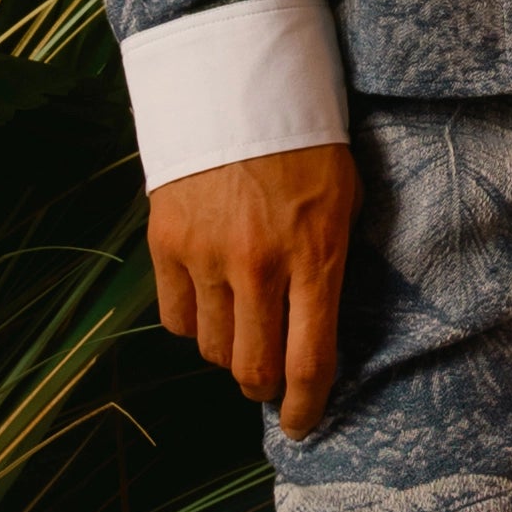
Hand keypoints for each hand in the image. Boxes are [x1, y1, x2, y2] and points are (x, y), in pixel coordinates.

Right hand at [148, 143, 357, 443]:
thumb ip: (333, 266)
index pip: (309, 363)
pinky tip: (210, 304)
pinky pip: (176, 319)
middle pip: (253, 369)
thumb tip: (322, 330)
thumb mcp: (346, 201)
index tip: (303, 424)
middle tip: (271, 379)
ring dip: (229, 352)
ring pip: (212, 349)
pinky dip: (194, 325)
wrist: (237, 87)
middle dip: (265, 387)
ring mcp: (206, 257)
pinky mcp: (166, 245)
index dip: (306, 408)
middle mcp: (258, 266)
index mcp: (314, 256)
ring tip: (243, 329)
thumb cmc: (305, 145)